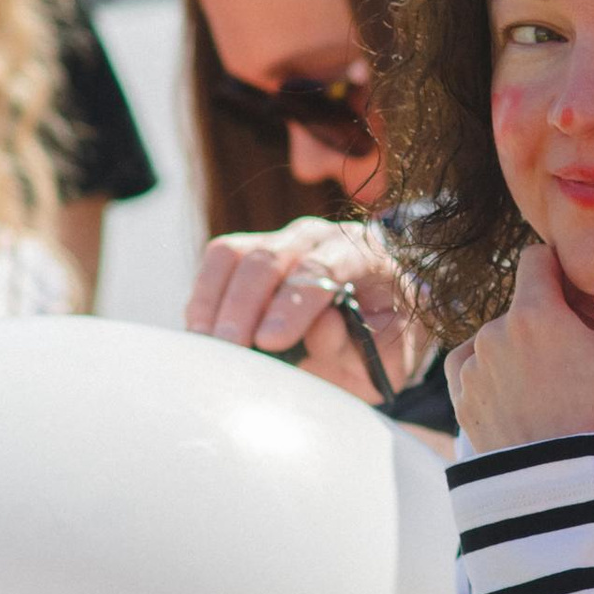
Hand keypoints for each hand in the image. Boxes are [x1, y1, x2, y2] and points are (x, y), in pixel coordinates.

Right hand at [187, 219, 425, 407]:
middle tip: (231, 347)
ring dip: (215, 299)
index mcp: (365, 255)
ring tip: (210, 344)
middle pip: (272, 258)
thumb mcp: (390, 356)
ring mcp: (282, 240)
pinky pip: (217, 264)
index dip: (294, 304)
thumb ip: (361, 345)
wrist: (376, 322)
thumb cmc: (385, 342)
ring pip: (235, 254)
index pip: (324, 268)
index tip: (269, 340)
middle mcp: (319, 237)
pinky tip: (203, 333)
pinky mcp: (250, 252)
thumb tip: (320, 327)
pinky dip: (204, 298)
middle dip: (246, 304)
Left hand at [449, 234, 593, 455]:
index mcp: (533, 314)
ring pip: (502, 335)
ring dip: (528, 347)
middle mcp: (492, 335)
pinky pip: (475, 366)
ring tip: (566, 384)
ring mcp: (473, 371)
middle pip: (525, 302)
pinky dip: (501, 372)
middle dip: (556, 317)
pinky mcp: (462, 402)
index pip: (538, 259)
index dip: (569, 279)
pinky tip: (534, 396)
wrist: (574, 502)